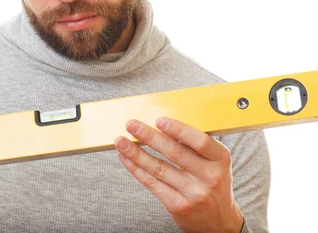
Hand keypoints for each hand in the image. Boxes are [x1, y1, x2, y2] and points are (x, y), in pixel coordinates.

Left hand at [114, 117, 243, 232]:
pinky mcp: (178, 205)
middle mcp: (210, 177)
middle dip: (149, 136)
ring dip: (136, 153)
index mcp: (221, 159)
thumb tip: (162, 124)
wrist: (218, 221)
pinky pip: (152, 183)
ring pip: (159, 168)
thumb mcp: (215, 163)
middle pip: (175, 153)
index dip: (179, 130)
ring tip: (120, 141)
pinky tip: (126, 158)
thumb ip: (195, 145)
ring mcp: (193, 193)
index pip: (200, 142)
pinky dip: (136, 169)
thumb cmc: (212, 182)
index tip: (159, 121)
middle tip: (131, 124)